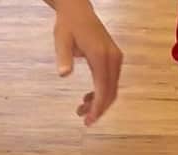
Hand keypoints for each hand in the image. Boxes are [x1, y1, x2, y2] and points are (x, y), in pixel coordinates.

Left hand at [52, 0, 122, 124]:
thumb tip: (63, 74)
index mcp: (101, 56)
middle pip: (111, 92)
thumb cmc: (68, 24)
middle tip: (85, 120)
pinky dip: (102, 92)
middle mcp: (113, 58)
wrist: (77, 10)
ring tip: (82, 110)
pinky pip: (111, 81)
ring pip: (112, 88)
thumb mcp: (61, 39)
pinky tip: (88, 97)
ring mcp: (115, 58)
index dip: (97, 108)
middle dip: (99, 109)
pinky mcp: (114, 58)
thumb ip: (63, 57)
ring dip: (99, 102)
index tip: (88, 120)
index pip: (104, 89)